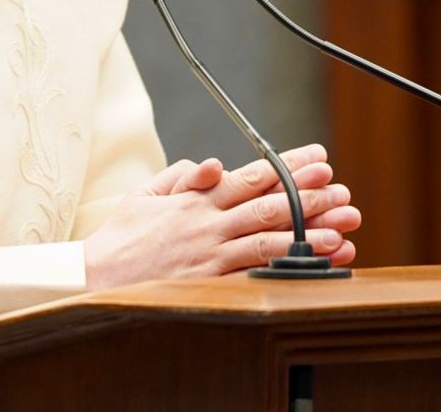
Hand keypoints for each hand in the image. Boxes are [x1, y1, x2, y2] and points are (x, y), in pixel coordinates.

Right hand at [83, 143, 360, 289]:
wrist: (98, 277)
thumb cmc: (121, 236)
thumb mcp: (145, 194)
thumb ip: (182, 176)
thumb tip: (214, 164)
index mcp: (196, 199)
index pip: (252, 176)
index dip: (289, 167)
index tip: (319, 157)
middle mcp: (209, 224)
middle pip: (269, 205)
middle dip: (310, 196)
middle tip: (342, 189)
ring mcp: (212, 255)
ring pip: (269, 239)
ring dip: (309, 233)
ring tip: (342, 228)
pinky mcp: (211, 283)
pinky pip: (257, 274)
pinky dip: (286, 268)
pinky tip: (312, 266)